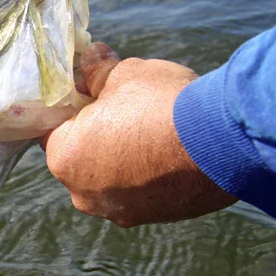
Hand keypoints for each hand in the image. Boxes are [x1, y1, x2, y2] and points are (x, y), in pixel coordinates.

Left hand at [40, 43, 236, 226]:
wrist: (222, 143)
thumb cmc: (162, 104)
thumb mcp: (125, 74)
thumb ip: (99, 71)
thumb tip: (91, 58)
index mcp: (64, 158)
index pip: (53, 130)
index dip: (72, 108)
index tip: (92, 93)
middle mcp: (83, 194)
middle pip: (81, 158)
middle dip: (98, 134)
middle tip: (126, 109)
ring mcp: (119, 212)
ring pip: (111, 179)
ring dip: (124, 158)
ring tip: (154, 130)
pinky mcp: (153, 218)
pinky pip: (140, 192)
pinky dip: (149, 176)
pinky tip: (171, 153)